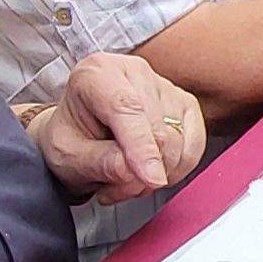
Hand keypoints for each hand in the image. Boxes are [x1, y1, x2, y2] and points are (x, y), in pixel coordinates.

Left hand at [29, 52, 204, 201]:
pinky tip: (150, 172)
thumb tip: (135, 172)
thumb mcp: (68, 156)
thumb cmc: (71, 138)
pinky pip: (194, 145)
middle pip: (157, 129)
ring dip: (157, 175)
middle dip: (142, 173)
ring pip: (178, 141)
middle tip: (115, 189)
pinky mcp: (185, 104)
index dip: (141, 147)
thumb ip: (100, 162)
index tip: (151, 179)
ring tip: (127, 180)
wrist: (80, 134)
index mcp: (97, 73)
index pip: (126, 108)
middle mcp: (135, 72)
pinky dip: (176, 169)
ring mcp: (164, 86)